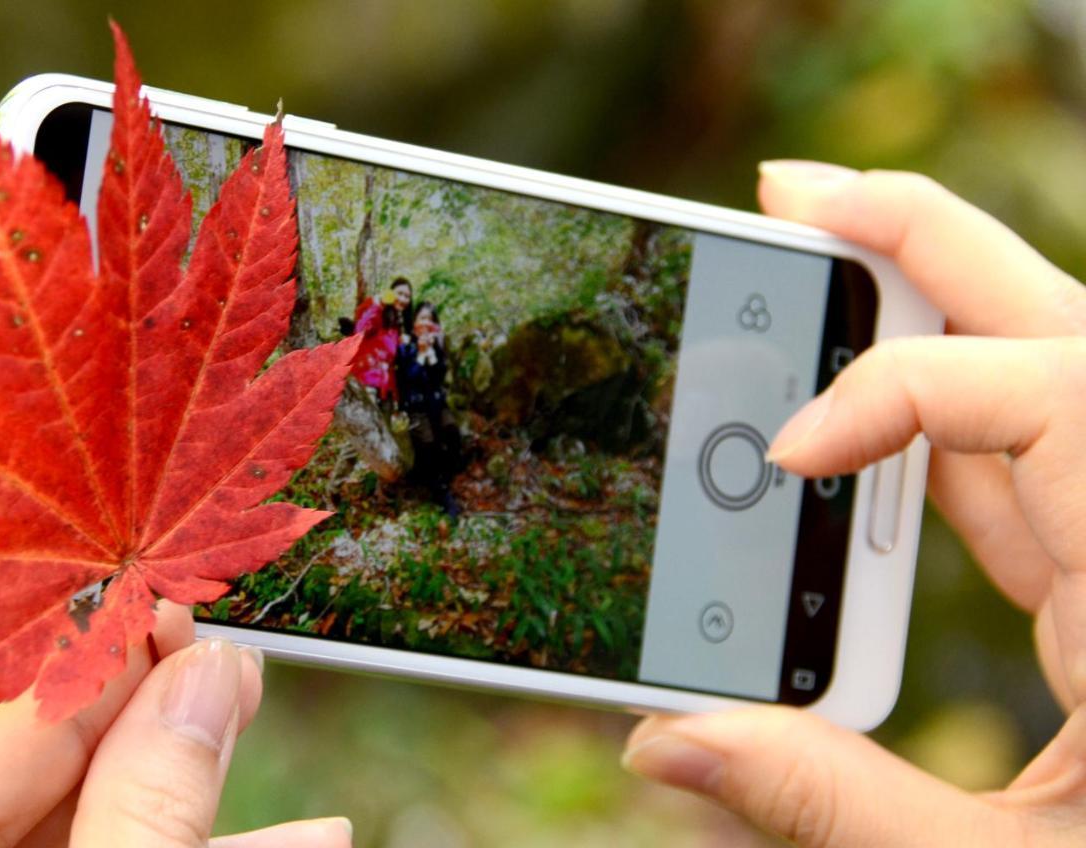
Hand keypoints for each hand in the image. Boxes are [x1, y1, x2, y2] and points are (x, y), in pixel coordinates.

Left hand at [0, 601, 351, 847]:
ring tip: (285, 744)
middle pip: (56, 786)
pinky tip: (306, 834)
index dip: (87, 672)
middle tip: (230, 657)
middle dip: (161, 720)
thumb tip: (206, 676)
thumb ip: (147, 807)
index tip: (169, 612)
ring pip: (116, 832)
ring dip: (212, 791)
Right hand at [623, 162, 1085, 845]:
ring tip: (805, 270)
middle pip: (1052, 333)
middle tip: (792, 195)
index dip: (896, 394)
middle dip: (918, 245)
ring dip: (910, 324)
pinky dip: (919, 436)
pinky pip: (1006, 474)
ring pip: (1027, 388)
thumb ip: (833, 805)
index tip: (787, 456)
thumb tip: (667, 740)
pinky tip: (842, 427)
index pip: (1051, 395)